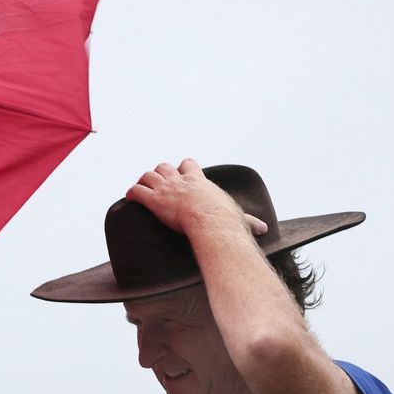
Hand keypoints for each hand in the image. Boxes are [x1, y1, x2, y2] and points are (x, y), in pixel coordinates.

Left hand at [125, 158, 267, 236]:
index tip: (182, 174)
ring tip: (141, 187)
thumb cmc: (224, 220)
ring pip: (148, 175)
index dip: (183, 168)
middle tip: (159, 182)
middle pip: (164, 166)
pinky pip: (137, 191)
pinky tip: (129, 198)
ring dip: (143, 181)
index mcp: (198, 181)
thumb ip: (249, 221)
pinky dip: (131, 193)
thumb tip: (264, 229)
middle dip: (160, 172)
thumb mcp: (237, 216)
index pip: (189, 164)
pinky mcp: (155, 200)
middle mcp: (180, 181)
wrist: (209, 222)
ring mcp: (166, 189)